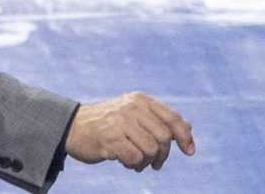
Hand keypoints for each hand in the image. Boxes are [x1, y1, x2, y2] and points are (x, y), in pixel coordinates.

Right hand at [66, 93, 195, 171]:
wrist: (74, 127)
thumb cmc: (109, 124)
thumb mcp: (135, 116)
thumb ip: (159, 120)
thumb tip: (188, 127)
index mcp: (141, 100)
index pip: (172, 118)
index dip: (184, 136)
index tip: (189, 151)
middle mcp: (132, 108)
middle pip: (163, 137)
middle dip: (162, 155)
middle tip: (154, 163)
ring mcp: (120, 122)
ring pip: (150, 149)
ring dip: (146, 162)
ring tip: (137, 162)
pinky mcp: (109, 138)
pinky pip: (134, 158)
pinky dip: (133, 165)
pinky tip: (125, 162)